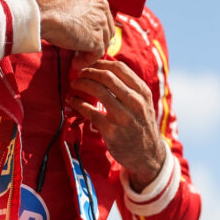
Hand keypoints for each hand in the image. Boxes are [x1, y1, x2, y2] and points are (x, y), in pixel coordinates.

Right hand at [38, 0, 114, 63]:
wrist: (43, 17)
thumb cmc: (50, 11)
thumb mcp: (71, 4)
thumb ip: (82, 12)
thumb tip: (84, 27)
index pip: (103, 20)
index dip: (96, 32)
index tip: (85, 40)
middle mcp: (102, 10)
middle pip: (106, 32)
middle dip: (95, 44)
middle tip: (81, 52)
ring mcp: (101, 24)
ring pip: (103, 44)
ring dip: (90, 54)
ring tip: (76, 59)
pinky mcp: (97, 39)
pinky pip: (97, 55)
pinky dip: (87, 61)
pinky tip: (75, 63)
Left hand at [68, 59, 164, 190]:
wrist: (148, 156)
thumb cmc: (141, 125)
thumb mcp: (144, 104)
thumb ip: (130, 88)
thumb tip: (105, 68)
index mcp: (143, 92)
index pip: (119, 68)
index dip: (100, 63)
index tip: (89, 64)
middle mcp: (135, 102)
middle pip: (107, 76)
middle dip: (88, 72)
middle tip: (77, 73)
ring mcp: (124, 117)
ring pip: (98, 91)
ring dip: (82, 84)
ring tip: (74, 85)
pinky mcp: (111, 131)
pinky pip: (90, 111)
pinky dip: (78, 103)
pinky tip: (72, 101)